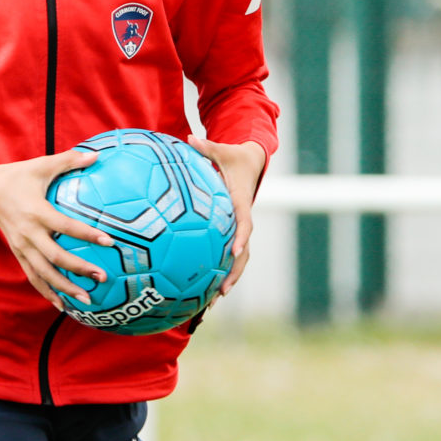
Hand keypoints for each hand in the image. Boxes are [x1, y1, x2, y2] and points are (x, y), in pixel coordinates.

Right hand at [0, 148, 111, 308]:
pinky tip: (63, 305)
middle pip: (55, 257)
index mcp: (36, 211)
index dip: (86, 235)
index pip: (65, 226)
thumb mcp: (42, 165)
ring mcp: (21, 247)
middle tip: (102, 278)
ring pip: (44, 273)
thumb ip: (70, 160)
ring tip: (87, 299)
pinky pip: (33, 277)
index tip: (109, 241)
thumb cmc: (18, 176)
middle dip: (79, 269)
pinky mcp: (18, 254)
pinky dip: (47, 293)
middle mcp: (28, 233)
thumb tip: (98, 155)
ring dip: (65, 288)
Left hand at [187, 134, 265, 295]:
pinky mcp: (232, 233)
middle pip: (243, 251)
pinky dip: (219, 273)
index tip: (234, 249)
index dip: (240, 236)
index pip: (243, 223)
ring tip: (212, 303)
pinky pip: (227, 255)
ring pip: (238, 259)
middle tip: (222, 291)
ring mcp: (239, 229)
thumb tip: (189, 137)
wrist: (251, 162)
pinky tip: (203, 292)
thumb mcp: (222, 150)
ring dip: (228, 279)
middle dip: (234, 271)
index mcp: (241, 203)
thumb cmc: (235, 157)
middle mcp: (242, 220)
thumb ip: (206, 147)